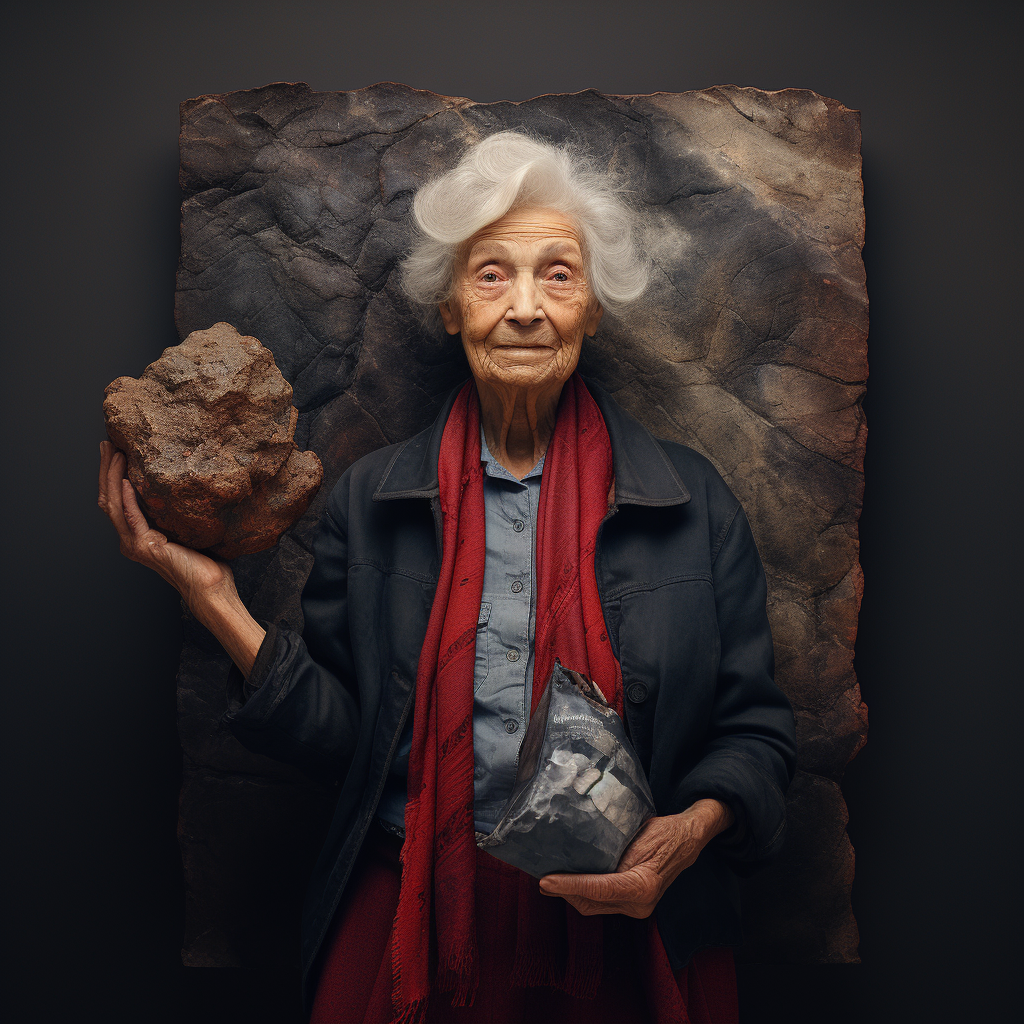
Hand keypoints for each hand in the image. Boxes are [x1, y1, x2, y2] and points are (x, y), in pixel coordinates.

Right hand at [97, 440, 234, 610]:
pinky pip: (131, 517)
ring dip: (112, 477)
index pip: (117, 500)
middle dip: (106, 469)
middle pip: (108, 499)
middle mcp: (130, 540)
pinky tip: (126, 481)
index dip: (112, 476)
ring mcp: (134, 544)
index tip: (115, 451)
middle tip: (108, 444)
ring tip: (116, 453)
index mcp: (138, 535)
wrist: (212, 587)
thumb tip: (188, 485)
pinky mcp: (145, 547)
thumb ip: (177, 511)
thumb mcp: (187, 528)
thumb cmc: (206, 563)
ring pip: (113, 505)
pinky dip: (127, 498)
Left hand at [538, 798, 733, 917]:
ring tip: (549, 879)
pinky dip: (583, 892)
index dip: (568, 886)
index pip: (597, 890)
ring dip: (571, 894)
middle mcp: (639, 904)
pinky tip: (569, 880)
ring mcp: (637, 907)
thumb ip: (611, 848)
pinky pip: (601, 901)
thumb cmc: (664, 831)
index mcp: (642, 887)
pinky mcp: (632, 903)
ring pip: (593, 906)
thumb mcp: (637, 833)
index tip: (545, 881)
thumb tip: (578, 849)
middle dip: (563, 893)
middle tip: (540, 877)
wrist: (687, 839)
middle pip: (590, 903)